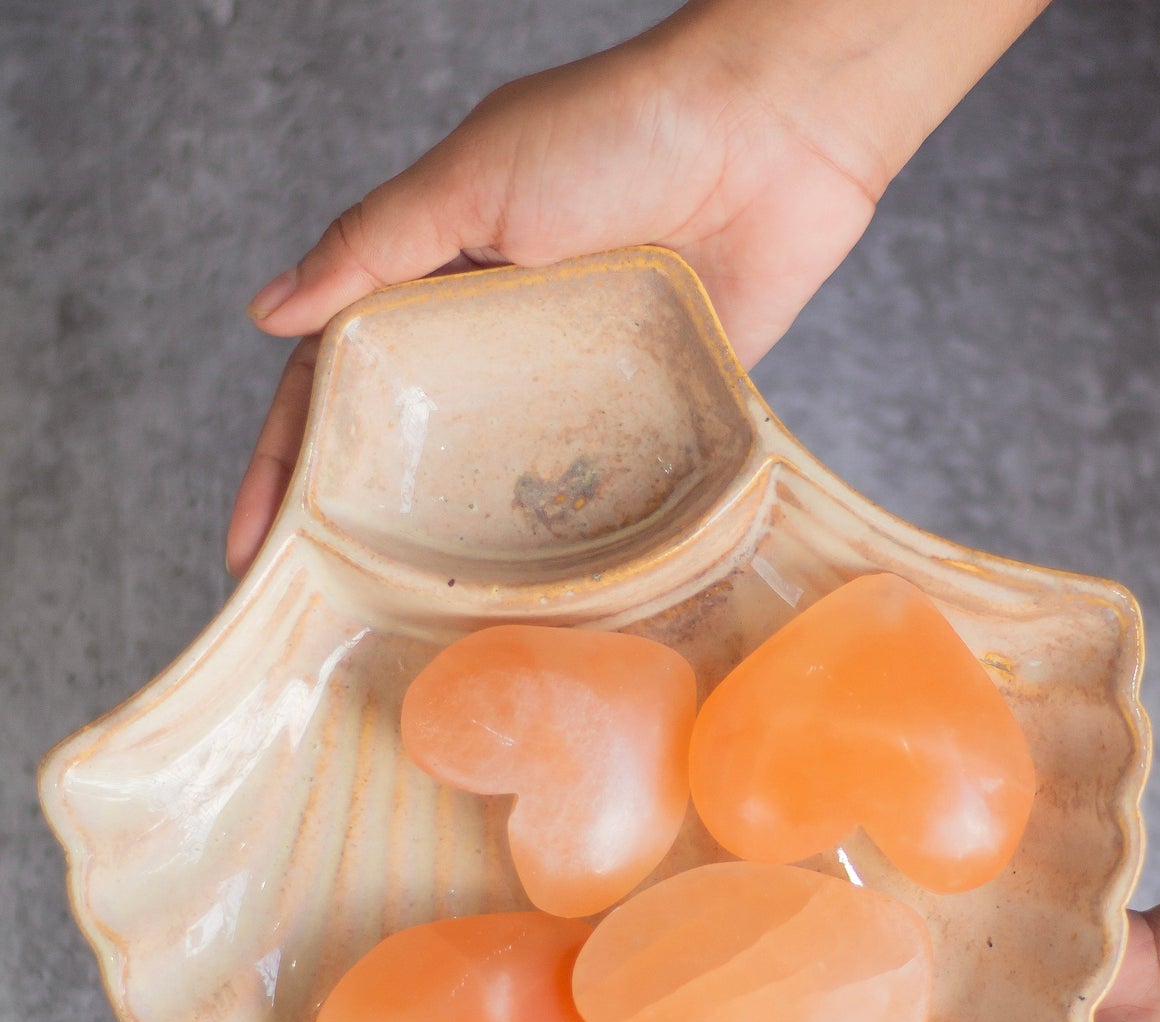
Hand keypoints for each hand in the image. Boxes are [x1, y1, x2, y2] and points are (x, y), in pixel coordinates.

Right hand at [226, 16, 883, 575]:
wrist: (775, 132)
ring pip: (505, 480)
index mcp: (440, 283)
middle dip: (363, 528)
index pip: (339, 384)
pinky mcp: (655, 410)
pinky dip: (572, 536)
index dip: (291, 464)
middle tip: (325, 611)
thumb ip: (375, 246)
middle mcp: (501, 343)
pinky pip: (603, 484)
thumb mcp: (477, 176)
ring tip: (419, 628)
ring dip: (464, 549)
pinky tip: (544, 595)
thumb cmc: (622, 128)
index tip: (256, 549)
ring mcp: (576, 383)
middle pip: (415, 448)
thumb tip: (267, 315)